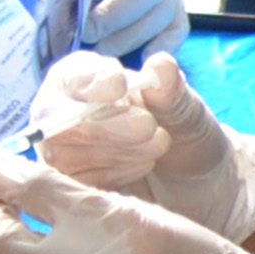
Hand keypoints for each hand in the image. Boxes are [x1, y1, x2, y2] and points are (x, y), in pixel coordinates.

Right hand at [32, 48, 254, 242]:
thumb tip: (161, 64)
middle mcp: (64, 116)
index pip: (70, 77)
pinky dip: (114, 177)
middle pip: (58, 120)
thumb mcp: (187, 111)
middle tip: (148, 124)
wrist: (196, 183)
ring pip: (66, 155)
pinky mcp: (72, 189)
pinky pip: (77, 187)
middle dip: (105, 124)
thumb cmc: (183, 134)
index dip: (90, 81)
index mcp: (85, 81)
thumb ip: (171, 90)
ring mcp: (64, 155)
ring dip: (115, 151)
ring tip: (158, 145)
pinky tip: (144, 166)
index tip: (120, 85)